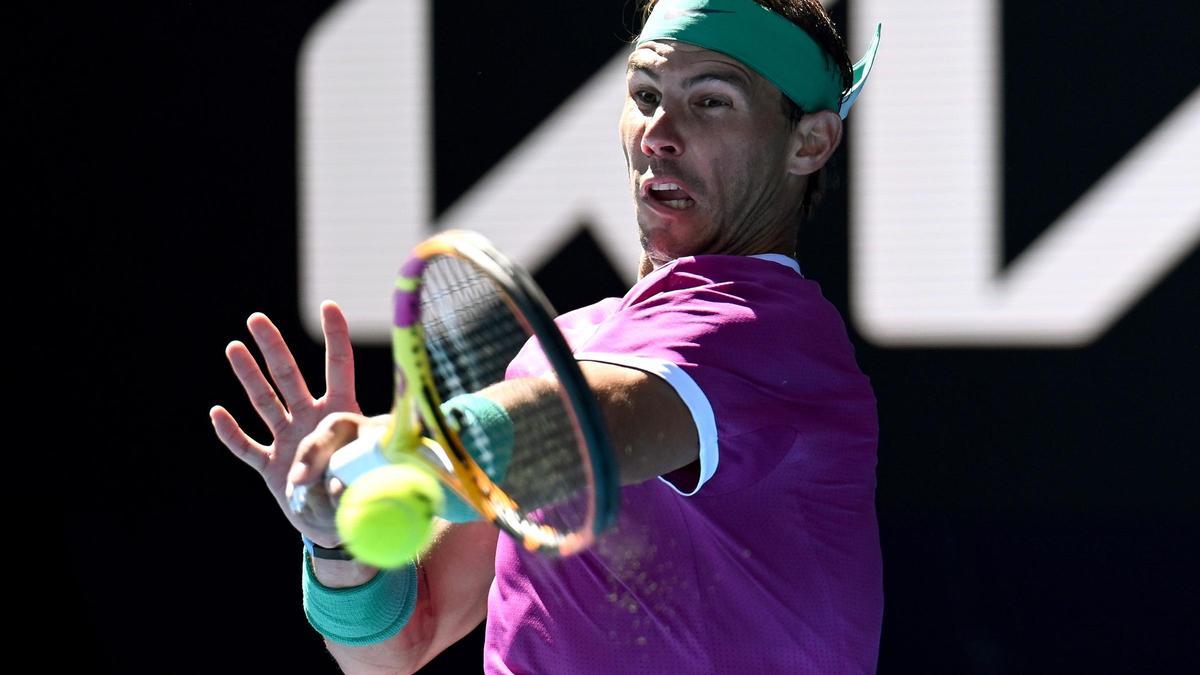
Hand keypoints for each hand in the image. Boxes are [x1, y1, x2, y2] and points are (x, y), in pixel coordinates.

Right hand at [210, 301, 360, 545]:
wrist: (341, 524)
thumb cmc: (363, 490)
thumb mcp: (374, 471)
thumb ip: (359, 468)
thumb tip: (340, 478)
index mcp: (341, 413)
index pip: (339, 367)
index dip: (335, 337)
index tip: (328, 306)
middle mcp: (311, 420)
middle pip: (289, 376)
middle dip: (273, 348)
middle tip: (256, 319)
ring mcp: (288, 440)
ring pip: (264, 403)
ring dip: (249, 377)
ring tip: (234, 347)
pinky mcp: (271, 467)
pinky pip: (247, 447)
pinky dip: (232, 433)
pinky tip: (217, 413)